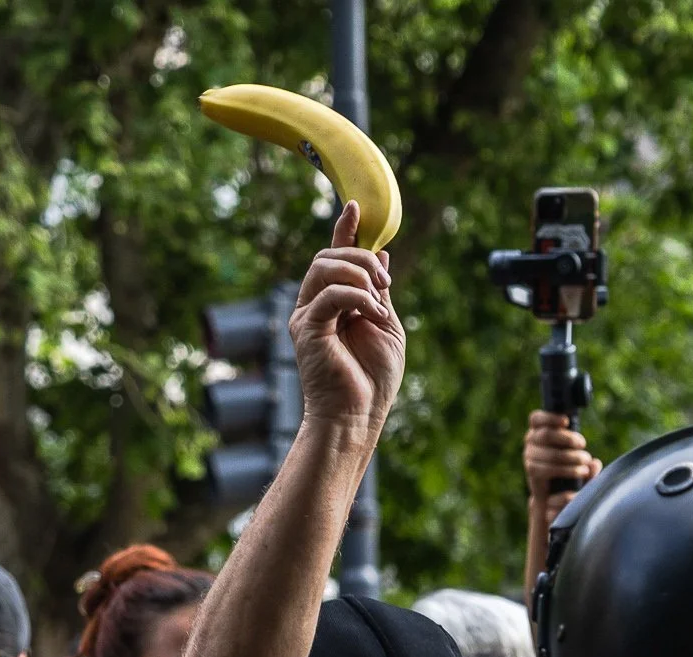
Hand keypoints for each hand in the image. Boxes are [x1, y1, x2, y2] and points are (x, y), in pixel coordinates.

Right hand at [291, 201, 403, 429]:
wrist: (357, 415)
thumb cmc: (372, 379)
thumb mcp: (386, 324)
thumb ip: (379, 291)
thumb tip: (383, 255)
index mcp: (336, 303)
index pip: (336, 257)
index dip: (345, 230)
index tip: (355, 206)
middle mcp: (316, 305)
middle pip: (329, 256)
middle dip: (362, 258)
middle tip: (386, 283)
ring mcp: (307, 315)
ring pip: (325, 267)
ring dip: (359, 275)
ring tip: (379, 302)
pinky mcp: (305, 328)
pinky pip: (329, 293)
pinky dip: (356, 297)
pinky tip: (371, 314)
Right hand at [524, 411, 601, 525]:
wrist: (551, 492)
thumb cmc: (566, 466)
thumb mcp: (576, 455)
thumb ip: (585, 457)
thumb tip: (595, 463)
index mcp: (538, 429)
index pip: (536, 418)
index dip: (550, 418)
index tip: (566, 421)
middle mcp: (530, 440)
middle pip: (546, 434)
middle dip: (567, 438)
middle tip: (583, 444)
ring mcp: (528, 456)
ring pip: (551, 453)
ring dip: (571, 457)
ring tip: (585, 462)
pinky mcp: (532, 471)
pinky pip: (548, 469)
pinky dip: (567, 470)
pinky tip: (579, 472)